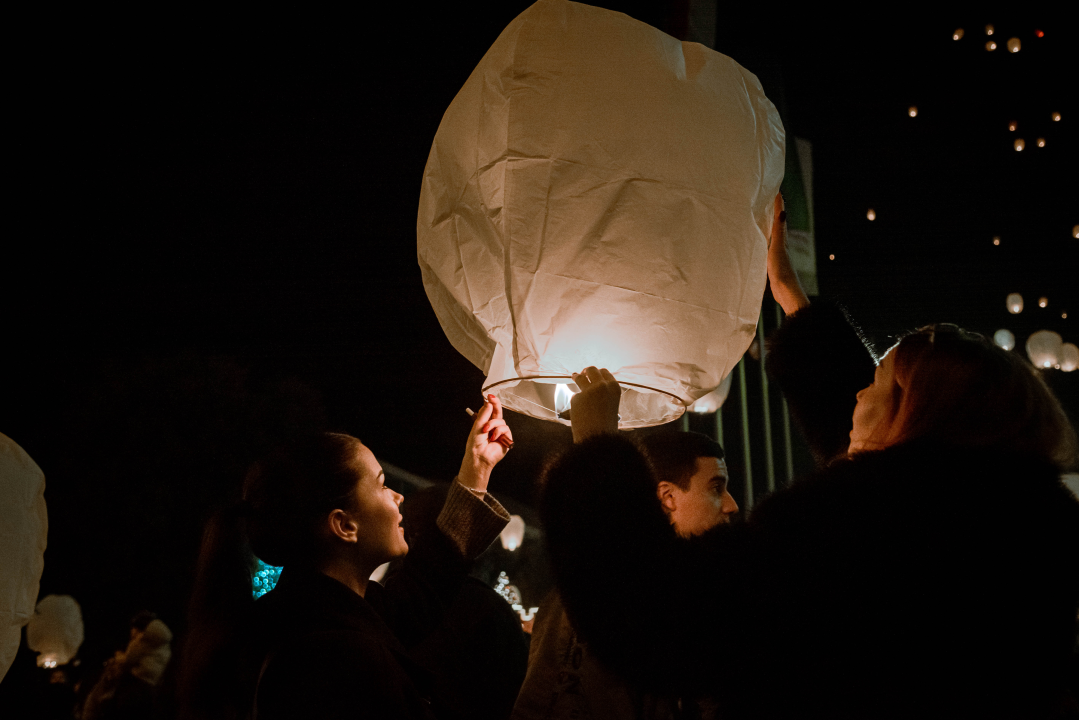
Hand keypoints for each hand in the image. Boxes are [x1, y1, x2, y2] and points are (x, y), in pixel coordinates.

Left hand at [458, 394, 512, 491]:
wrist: (479, 456)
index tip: (490, 396)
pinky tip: (493, 438)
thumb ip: (484, 414)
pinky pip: (505, 428)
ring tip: (486, 431)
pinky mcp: (506, 438)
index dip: (491, 403)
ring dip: (493, 424)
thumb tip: (489, 403)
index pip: (490, 410)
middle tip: (493, 398)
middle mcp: (493, 427)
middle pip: (497, 412)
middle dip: (496, 404)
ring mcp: (500, 432)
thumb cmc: (475, 444)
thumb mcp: (477, 426)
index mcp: (485, 423)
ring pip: (501, 420)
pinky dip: (498, 432)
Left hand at [570, 367, 620, 442]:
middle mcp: (602, 386)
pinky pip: (575, 396)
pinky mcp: (577, 397)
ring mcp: (589, 391)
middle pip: (592, 370)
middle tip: (582, 374)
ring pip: (580, 376)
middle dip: (586, 371)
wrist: (598, 438)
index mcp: (614, 388)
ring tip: (574, 376)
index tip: (592, 374)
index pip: (604, 372)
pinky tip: (578, 411)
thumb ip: (605, 394)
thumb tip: (592, 384)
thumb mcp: (611, 405)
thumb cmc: (606, 426)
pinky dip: (576, 401)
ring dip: (576, 376)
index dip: (597, 373)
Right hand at [767, 192, 809, 315]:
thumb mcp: (778, 248)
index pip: (779, 217)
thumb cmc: (782, 270)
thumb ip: (779, 231)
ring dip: (767, 224)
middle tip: (767, 197)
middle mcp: (780, 244)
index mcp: (782, 239)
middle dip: (772, 211)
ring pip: (771, 234)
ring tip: (761, 214)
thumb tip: (783, 211)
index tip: (775, 189)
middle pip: (776, 223)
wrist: (785, 292)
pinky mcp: (771, 262)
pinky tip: (758, 240)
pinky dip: (762, 238)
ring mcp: (775, 253)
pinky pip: (765, 245)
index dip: (778, 204)